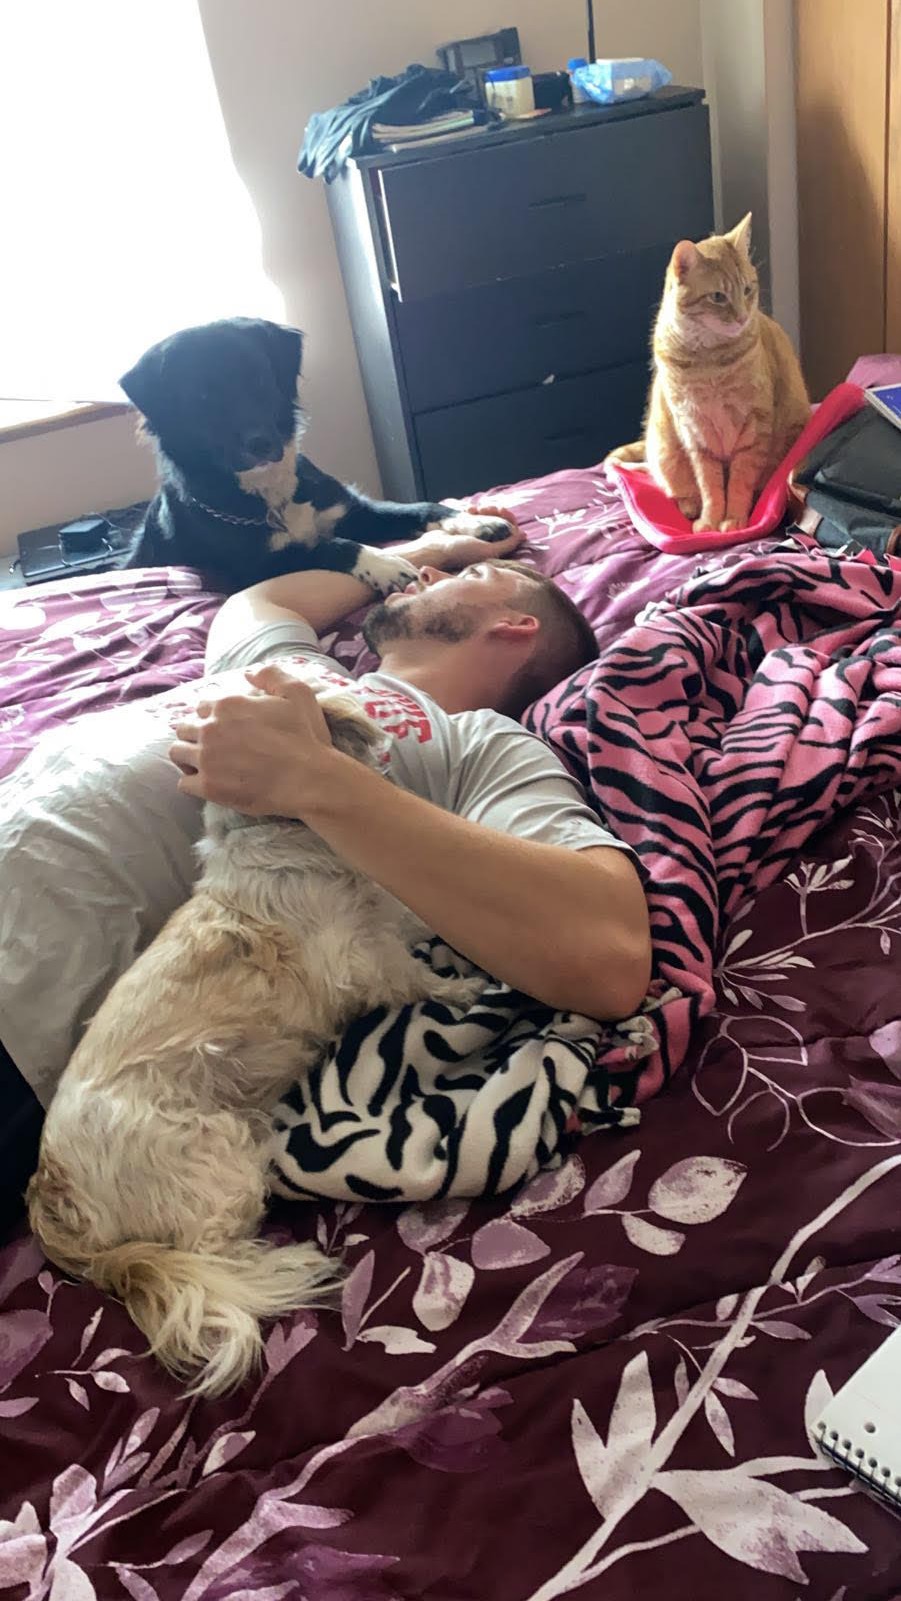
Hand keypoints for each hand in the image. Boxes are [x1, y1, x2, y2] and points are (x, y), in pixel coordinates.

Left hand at [169, 663, 347, 817]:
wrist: (309, 780)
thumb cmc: (305, 737)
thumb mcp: (298, 693)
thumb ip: (271, 675)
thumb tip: (247, 673)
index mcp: (227, 705)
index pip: (201, 707)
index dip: (211, 717)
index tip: (223, 728)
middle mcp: (210, 729)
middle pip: (184, 728)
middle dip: (194, 736)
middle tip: (211, 747)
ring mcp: (206, 759)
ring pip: (177, 753)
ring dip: (187, 757)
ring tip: (203, 764)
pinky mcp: (209, 787)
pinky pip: (183, 784)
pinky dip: (192, 783)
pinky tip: (207, 783)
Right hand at [406, 504, 522, 571]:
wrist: (436, 548)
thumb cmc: (461, 552)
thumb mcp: (488, 550)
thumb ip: (508, 543)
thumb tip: (523, 535)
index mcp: (496, 549)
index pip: (511, 531)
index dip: (508, 518)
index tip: (501, 510)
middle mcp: (488, 542)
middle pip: (500, 521)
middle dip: (495, 511)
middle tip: (487, 507)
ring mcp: (477, 534)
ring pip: (488, 517)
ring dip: (484, 510)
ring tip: (474, 510)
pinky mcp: (467, 528)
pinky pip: (476, 516)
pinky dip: (473, 511)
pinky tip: (467, 510)